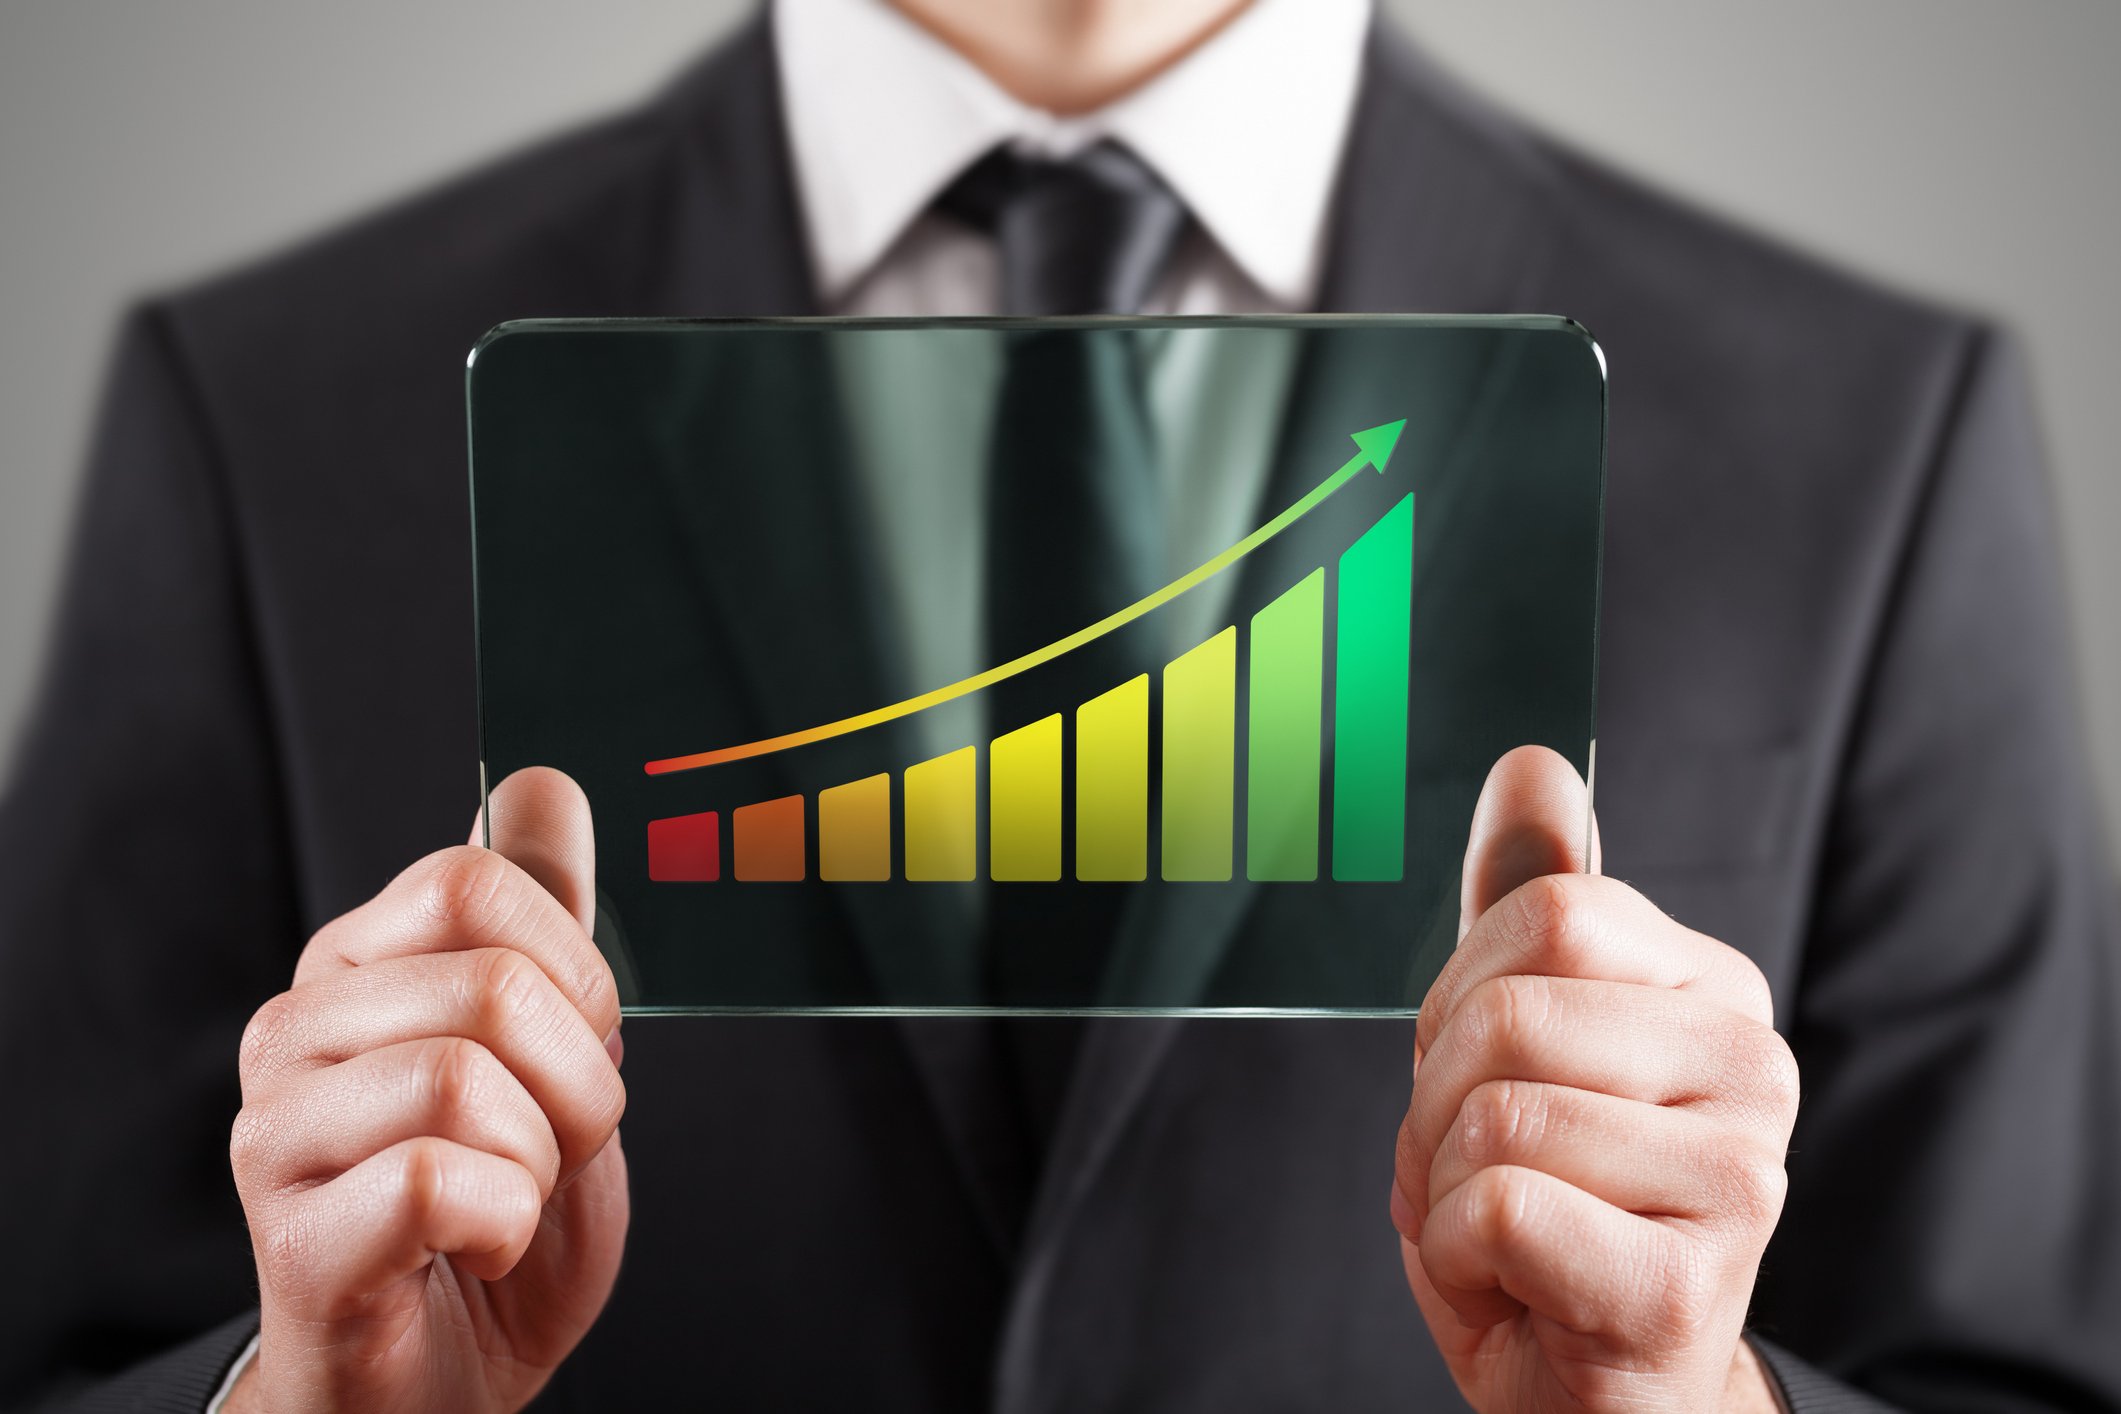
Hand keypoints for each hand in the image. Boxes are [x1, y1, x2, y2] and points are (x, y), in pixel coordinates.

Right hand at [228, 768, 627, 1413]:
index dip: (576, 972)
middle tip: (552, 1145)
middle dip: (581, 1082)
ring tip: (510, 1200)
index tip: (576, 1049)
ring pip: (466, 1079)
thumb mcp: (555, 1055)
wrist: (439, 1383)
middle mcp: (298, 1030)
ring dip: (541, 1161)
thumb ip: (549, 923)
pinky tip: (474, 1247)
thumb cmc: (495, 1218)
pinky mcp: (294, 1238)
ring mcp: (278, 1133)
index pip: (477, 879)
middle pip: (492, 981)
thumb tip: (542, 782)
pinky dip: (504, 1223)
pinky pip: (437, 1181)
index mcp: (360, 967)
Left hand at [1392, 747, 1796, 1412]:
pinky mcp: (1694, 1282)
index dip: (1459, 1002)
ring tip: (1499, 1233)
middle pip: (1511, 1010)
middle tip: (1474, 1169)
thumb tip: (1532, 764)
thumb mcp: (1523, 1043)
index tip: (1481, 1078)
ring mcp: (1742, 1177)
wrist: (1589, 1388)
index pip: (1544, 910)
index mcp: (1714, 991)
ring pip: (1495, 1114)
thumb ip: (1529, 902)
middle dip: (1436, 1100)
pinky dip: (1458, 1252)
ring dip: (1441, 1187)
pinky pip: (1500, 1204)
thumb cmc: (1552, 1214)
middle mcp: (1754, 1068)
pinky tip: (1516, 1286)